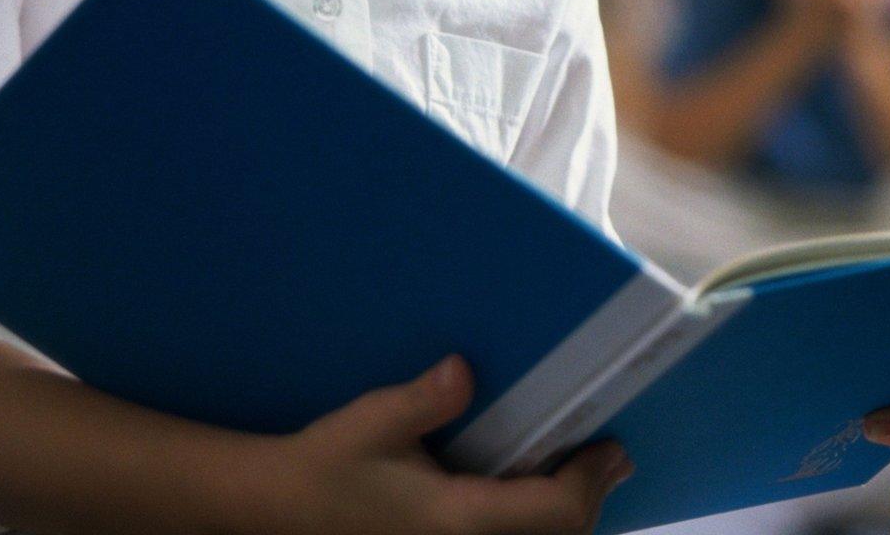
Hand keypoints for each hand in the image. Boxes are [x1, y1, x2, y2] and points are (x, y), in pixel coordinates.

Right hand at [257, 356, 631, 534]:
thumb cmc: (324, 467)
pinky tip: (536, 493)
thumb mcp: (371, 424)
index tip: (613, 449)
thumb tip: (463, 370)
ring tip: (583, 476)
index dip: (590, 482)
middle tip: (610, 460)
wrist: (276, 509)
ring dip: (563, 517)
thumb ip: (422, 401)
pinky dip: (533, 522)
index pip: (553, 513)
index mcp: (455, 521)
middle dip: (588, 501)